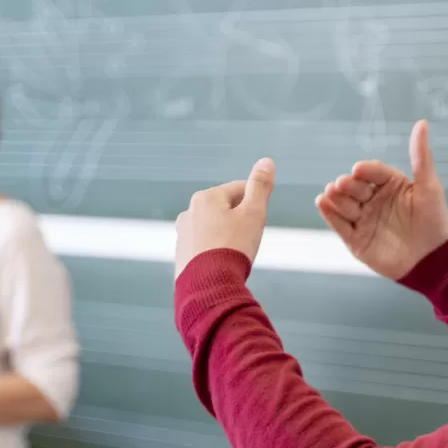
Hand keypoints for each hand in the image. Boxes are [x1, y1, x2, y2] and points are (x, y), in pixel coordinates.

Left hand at [175, 158, 274, 277]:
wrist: (208, 286)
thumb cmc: (234, 247)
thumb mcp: (254, 213)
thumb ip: (260, 186)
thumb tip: (266, 161)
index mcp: (206, 197)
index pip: (239, 190)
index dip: (255, 204)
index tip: (259, 222)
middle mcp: (189, 212)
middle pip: (225, 209)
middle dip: (239, 221)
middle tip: (249, 240)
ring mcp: (183, 234)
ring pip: (213, 228)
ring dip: (227, 236)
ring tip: (236, 254)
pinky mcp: (181, 255)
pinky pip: (204, 247)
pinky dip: (215, 252)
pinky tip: (223, 264)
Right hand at [316, 119, 447, 279]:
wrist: (432, 261)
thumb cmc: (434, 221)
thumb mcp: (429, 187)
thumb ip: (421, 157)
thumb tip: (421, 123)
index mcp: (390, 185)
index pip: (373, 172)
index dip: (365, 170)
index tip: (359, 169)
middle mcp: (374, 200)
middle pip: (355, 187)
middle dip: (347, 184)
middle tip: (342, 184)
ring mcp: (363, 219)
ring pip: (344, 204)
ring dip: (336, 197)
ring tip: (330, 192)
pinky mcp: (356, 239)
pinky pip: (339, 224)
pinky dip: (329, 214)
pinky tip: (322, 202)